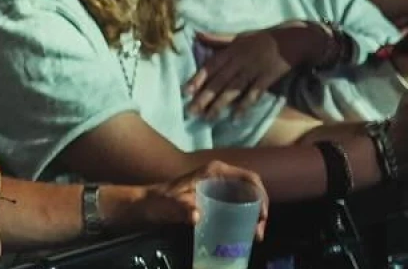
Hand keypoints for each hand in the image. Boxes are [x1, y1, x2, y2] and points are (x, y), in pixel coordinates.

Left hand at [128, 162, 268, 239]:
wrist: (146, 204)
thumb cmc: (158, 201)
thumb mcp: (169, 205)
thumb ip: (181, 208)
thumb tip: (196, 215)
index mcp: (214, 171)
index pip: (249, 178)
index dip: (261, 196)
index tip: (262, 217)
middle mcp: (220, 175)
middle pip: (251, 189)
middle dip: (260, 209)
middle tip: (258, 232)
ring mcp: (218, 185)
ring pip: (246, 198)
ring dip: (254, 215)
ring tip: (255, 235)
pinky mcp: (215, 197)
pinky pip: (237, 204)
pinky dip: (244, 217)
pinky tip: (243, 232)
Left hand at [185, 25, 323, 118]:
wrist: (291, 40)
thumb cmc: (263, 38)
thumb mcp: (239, 36)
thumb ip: (218, 39)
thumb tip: (197, 35)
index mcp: (231, 50)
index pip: (211, 66)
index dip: (197, 79)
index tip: (185, 92)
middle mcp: (240, 60)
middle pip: (219, 81)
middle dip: (204, 97)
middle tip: (191, 112)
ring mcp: (253, 70)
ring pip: (233, 89)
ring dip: (220, 104)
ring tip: (209, 118)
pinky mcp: (267, 78)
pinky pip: (254, 94)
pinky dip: (245, 106)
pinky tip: (235, 118)